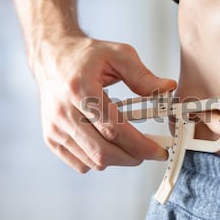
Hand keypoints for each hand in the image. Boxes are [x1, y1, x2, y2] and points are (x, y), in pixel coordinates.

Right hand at [32, 35, 175, 172]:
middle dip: (132, 157)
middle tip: (149, 151)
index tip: (158, 150)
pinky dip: (99, 160)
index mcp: (80, 89)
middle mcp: (63, 112)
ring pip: (93, 162)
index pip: (114, 129)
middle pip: (102, 152)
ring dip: (118, 159)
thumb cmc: (85, 57)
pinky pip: (81, 164)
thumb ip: (143, 75)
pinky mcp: (51, 139)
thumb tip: (167, 88)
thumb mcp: (118, 55)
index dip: (140, 145)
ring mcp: (55, 128)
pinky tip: (108, 143)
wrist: (52, 58)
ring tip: (130, 144)